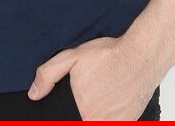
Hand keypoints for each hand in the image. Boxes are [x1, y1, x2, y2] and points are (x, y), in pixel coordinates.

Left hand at [27, 36, 156, 120]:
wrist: (141, 56)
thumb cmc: (108, 56)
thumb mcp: (72, 57)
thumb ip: (48, 75)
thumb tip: (34, 94)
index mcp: (80, 111)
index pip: (65, 120)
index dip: (65, 115)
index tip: (69, 107)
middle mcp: (97, 121)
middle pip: (81, 119)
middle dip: (79, 112)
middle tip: (88, 95)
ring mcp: (113, 124)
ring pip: (97, 122)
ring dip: (94, 113)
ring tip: (99, 96)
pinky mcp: (128, 123)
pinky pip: (111, 123)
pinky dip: (107, 116)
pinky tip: (108, 102)